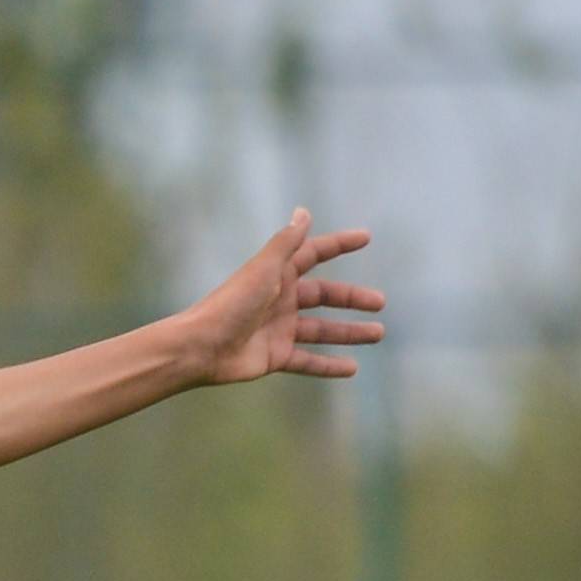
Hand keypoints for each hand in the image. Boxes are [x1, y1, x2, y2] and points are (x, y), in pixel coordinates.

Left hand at [179, 209, 385, 385]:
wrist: (201, 346)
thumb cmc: (232, 303)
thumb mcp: (265, 269)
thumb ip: (286, 242)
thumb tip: (303, 211)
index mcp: (277, 275)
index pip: (313, 254)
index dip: (338, 244)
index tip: (366, 237)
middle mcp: (280, 300)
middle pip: (323, 295)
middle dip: (352, 298)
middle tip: (380, 302)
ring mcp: (278, 329)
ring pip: (322, 330)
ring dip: (349, 333)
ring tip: (378, 334)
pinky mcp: (275, 356)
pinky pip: (308, 361)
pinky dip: (329, 365)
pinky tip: (352, 369)